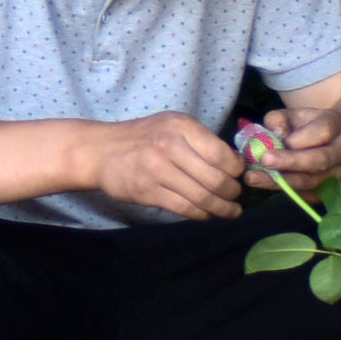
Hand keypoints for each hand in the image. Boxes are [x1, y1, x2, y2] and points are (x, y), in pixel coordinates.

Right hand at [92, 112, 247, 220]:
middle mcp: (170, 146)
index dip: (236, 169)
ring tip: (230, 211)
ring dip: (222, 208)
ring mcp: (158, 170)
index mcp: (181, 126)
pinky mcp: (148, 191)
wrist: (102, 151)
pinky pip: (184, 208)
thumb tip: (235, 163)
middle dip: (232, 192)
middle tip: (235, 196)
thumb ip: (201, 140)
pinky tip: (207, 214)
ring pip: (202, 197)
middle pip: (215, 179)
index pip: (221, 154)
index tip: (238, 175)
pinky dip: (201, 214)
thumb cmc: (144, 137)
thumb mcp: (172, 126)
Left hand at [244, 107, 340, 190]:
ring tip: (253, 178)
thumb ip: (279, 120)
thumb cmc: (304, 128)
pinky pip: (305, 194)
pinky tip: (262, 184)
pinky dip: (282, 190)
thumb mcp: (292, 115)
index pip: (323, 132)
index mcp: (335, 126)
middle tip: (264, 161)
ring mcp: (338, 174)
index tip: (279, 139)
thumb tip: (276, 134)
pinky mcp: (327, 193)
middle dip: (290, 162)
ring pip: (311, 181)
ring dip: (281, 182)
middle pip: (320, 160)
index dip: (299, 138)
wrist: (327, 147)